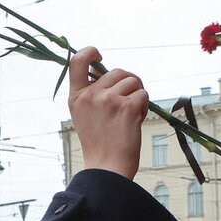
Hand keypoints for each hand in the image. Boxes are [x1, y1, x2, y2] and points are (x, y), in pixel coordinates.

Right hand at [68, 46, 148, 179]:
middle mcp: (90, 96)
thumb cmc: (100, 145)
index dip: (90, 52)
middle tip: (130, 100)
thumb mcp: (85, 116)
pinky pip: (143, 94)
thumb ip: (93, 94)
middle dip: (128, 82)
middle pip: (117, 71)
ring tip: (131, 114)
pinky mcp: (126, 107)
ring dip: (138, 95)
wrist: (107, 168)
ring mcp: (108, 100)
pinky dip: (144, 106)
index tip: (100, 55)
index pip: (77, 61)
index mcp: (76, 97)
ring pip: (133, 82)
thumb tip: (113, 74)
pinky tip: (136, 120)